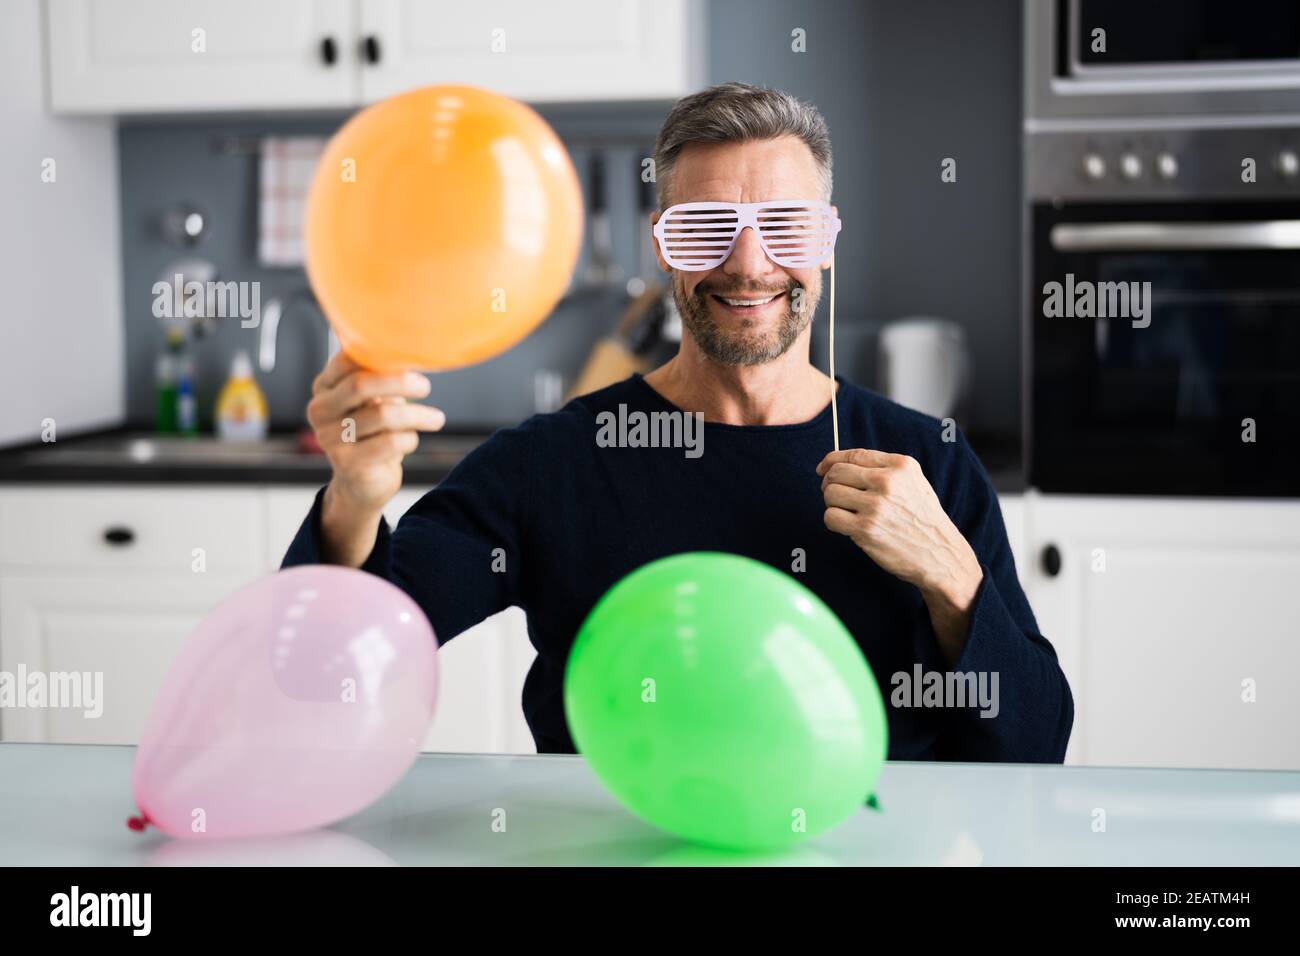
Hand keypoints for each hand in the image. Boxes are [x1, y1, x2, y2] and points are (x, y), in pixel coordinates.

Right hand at [307, 352, 444, 563]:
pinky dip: (410, 439)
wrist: (361, 485)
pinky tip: (412, 440)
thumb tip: (415, 353)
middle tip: (425, 386)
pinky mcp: (347, 463)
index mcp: (324, 387)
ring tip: (436, 419)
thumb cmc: (372, 435)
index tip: (409, 359)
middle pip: (362, 384)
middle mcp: (320, 410)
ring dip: (418, 415)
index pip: (347, 360)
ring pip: (383, 415)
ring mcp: (330, 438)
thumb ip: (381, 378)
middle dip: (401, 382)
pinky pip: (390, 442)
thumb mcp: (372, 402)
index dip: (380, 356)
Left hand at [817, 448, 981, 616]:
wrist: (940, 555)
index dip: (831, 461)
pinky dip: (834, 522)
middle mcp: (888, 482)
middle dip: (829, 484)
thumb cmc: (923, 519)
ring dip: (832, 504)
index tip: (822, 469)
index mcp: (900, 465)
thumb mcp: (914, 482)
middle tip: (836, 497)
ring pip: (830, 494)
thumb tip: (838, 464)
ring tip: (848, 513)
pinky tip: (848, 527)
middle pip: (836, 473)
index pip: (853, 455)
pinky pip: (830, 517)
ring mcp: (876, 506)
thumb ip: (883, 469)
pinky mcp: (866, 529)